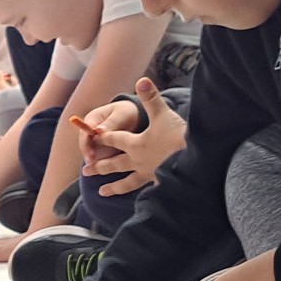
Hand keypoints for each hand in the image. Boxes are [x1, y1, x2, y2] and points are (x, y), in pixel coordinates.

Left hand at [86, 79, 185, 195]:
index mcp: (136, 143)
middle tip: (85, 170)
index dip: (103, 137)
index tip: (92, 137)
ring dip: (113, 186)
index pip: (114, 139)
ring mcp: (148, 174)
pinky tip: (133, 200)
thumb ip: (151, 98)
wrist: (195, 160)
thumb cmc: (177, 136)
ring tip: (101, 192)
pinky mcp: (159, 184)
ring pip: (125, 182)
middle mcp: (138, 161)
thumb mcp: (163, 113)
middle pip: (114, 164)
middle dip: (99, 166)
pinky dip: (136, 194)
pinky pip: (142, 190)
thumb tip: (142, 79)